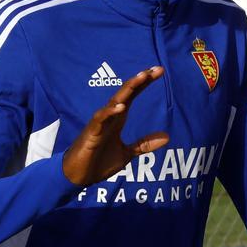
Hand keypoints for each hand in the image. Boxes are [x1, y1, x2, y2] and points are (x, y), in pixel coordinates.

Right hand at [62, 66, 169, 186]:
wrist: (78, 177)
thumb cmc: (99, 162)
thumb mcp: (127, 153)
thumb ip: (144, 144)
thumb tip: (167, 137)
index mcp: (118, 120)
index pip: (132, 96)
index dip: (144, 84)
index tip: (159, 71)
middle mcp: (109, 117)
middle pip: (125, 94)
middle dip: (139, 81)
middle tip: (154, 70)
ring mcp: (99, 124)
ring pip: (114, 102)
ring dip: (127, 90)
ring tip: (140, 78)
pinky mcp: (91, 134)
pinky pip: (100, 119)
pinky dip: (109, 112)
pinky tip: (120, 107)